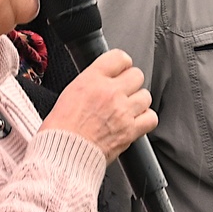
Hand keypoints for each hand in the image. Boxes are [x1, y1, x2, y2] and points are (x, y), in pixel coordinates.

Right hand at [40, 48, 156, 160]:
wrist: (64, 153)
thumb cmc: (61, 128)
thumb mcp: (70, 93)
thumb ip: (91, 83)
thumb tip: (104, 80)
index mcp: (92, 80)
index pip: (119, 57)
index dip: (122, 64)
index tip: (121, 71)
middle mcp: (110, 92)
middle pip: (137, 75)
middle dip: (131, 83)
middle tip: (123, 93)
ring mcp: (123, 111)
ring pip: (146, 96)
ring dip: (138, 102)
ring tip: (127, 109)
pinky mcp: (130, 130)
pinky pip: (151, 118)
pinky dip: (146, 119)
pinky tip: (135, 121)